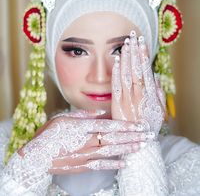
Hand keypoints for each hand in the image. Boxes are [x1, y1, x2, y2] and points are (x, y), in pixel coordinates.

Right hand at [18, 113, 154, 174]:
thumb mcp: (64, 118)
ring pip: (112, 151)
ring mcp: (86, 155)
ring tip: (142, 146)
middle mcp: (87, 141)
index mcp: (83, 127)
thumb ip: (84, 115)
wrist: (37, 156)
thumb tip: (101, 112)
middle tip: (149, 134)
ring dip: (128, 148)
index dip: (126, 125)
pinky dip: (114, 165)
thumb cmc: (49, 134)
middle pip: (115, 138)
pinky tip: (126, 163)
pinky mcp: (83, 166)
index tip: (139, 124)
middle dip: (133, 136)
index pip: (109, 125)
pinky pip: (102, 165)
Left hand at [111, 30, 165, 135]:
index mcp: (150, 94)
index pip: (146, 69)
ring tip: (125, 43)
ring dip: (126, 57)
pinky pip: (116, 85)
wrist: (139, 144)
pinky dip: (116, 72)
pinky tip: (116, 60)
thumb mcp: (159, 110)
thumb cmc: (150, 126)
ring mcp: (127, 98)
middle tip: (133, 35)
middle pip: (136, 68)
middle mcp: (139, 94)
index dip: (144, 55)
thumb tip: (156, 78)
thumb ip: (158, 94)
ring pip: (127, 73)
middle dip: (135, 50)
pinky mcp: (117, 104)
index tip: (142, 42)